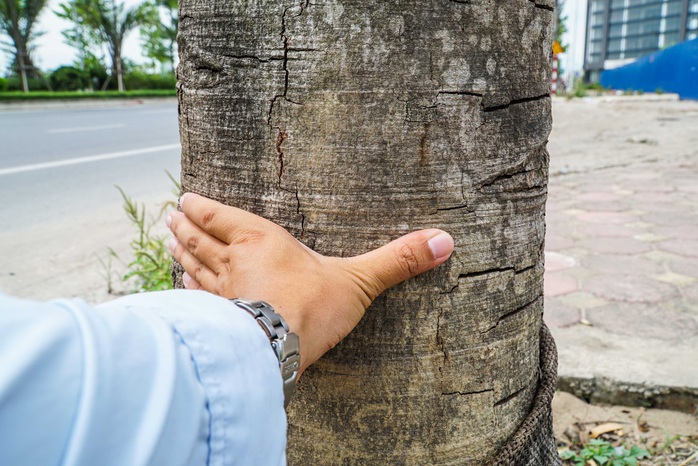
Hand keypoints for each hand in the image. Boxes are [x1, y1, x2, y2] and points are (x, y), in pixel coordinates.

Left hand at [167, 193, 453, 374]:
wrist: (279, 350)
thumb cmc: (314, 307)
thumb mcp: (360, 280)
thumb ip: (398, 260)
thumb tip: (444, 241)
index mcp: (262, 241)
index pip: (223, 217)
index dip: (202, 208)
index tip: (185, 198)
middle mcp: (235, 262)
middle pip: (201, 239)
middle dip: (184, 227)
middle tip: (168, 216)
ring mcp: (222, 294)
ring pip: (193, 266)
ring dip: (178, 252)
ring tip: (166, 239)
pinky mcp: (218, 321)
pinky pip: (197, 299)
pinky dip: (185, 289)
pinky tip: (179, 284)